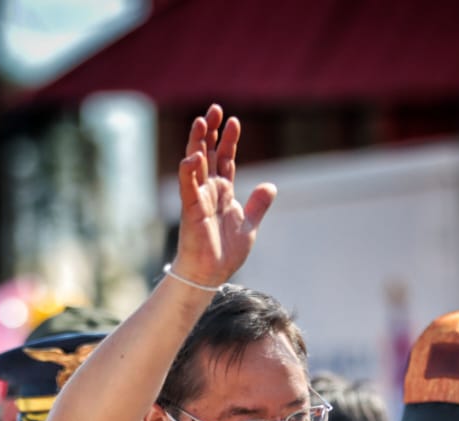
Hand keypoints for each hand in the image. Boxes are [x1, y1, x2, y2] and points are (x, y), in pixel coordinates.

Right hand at [171, 104, 276, 286]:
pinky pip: (188, 187)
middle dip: (211, 132)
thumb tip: (271, 186)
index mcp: (223, 192)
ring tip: (201, 121)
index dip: (228, 140)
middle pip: (208, 154)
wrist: (211, 274)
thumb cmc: (225, 252)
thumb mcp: (249, 225)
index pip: (225, 159)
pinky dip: (189, 171)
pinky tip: (193, 156)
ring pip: (195, 164)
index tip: (234, 120)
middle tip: (214, 109)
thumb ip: (258, 204)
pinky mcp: (191, 210)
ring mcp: (199, 198)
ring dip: (197, 143)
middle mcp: (209, 190)